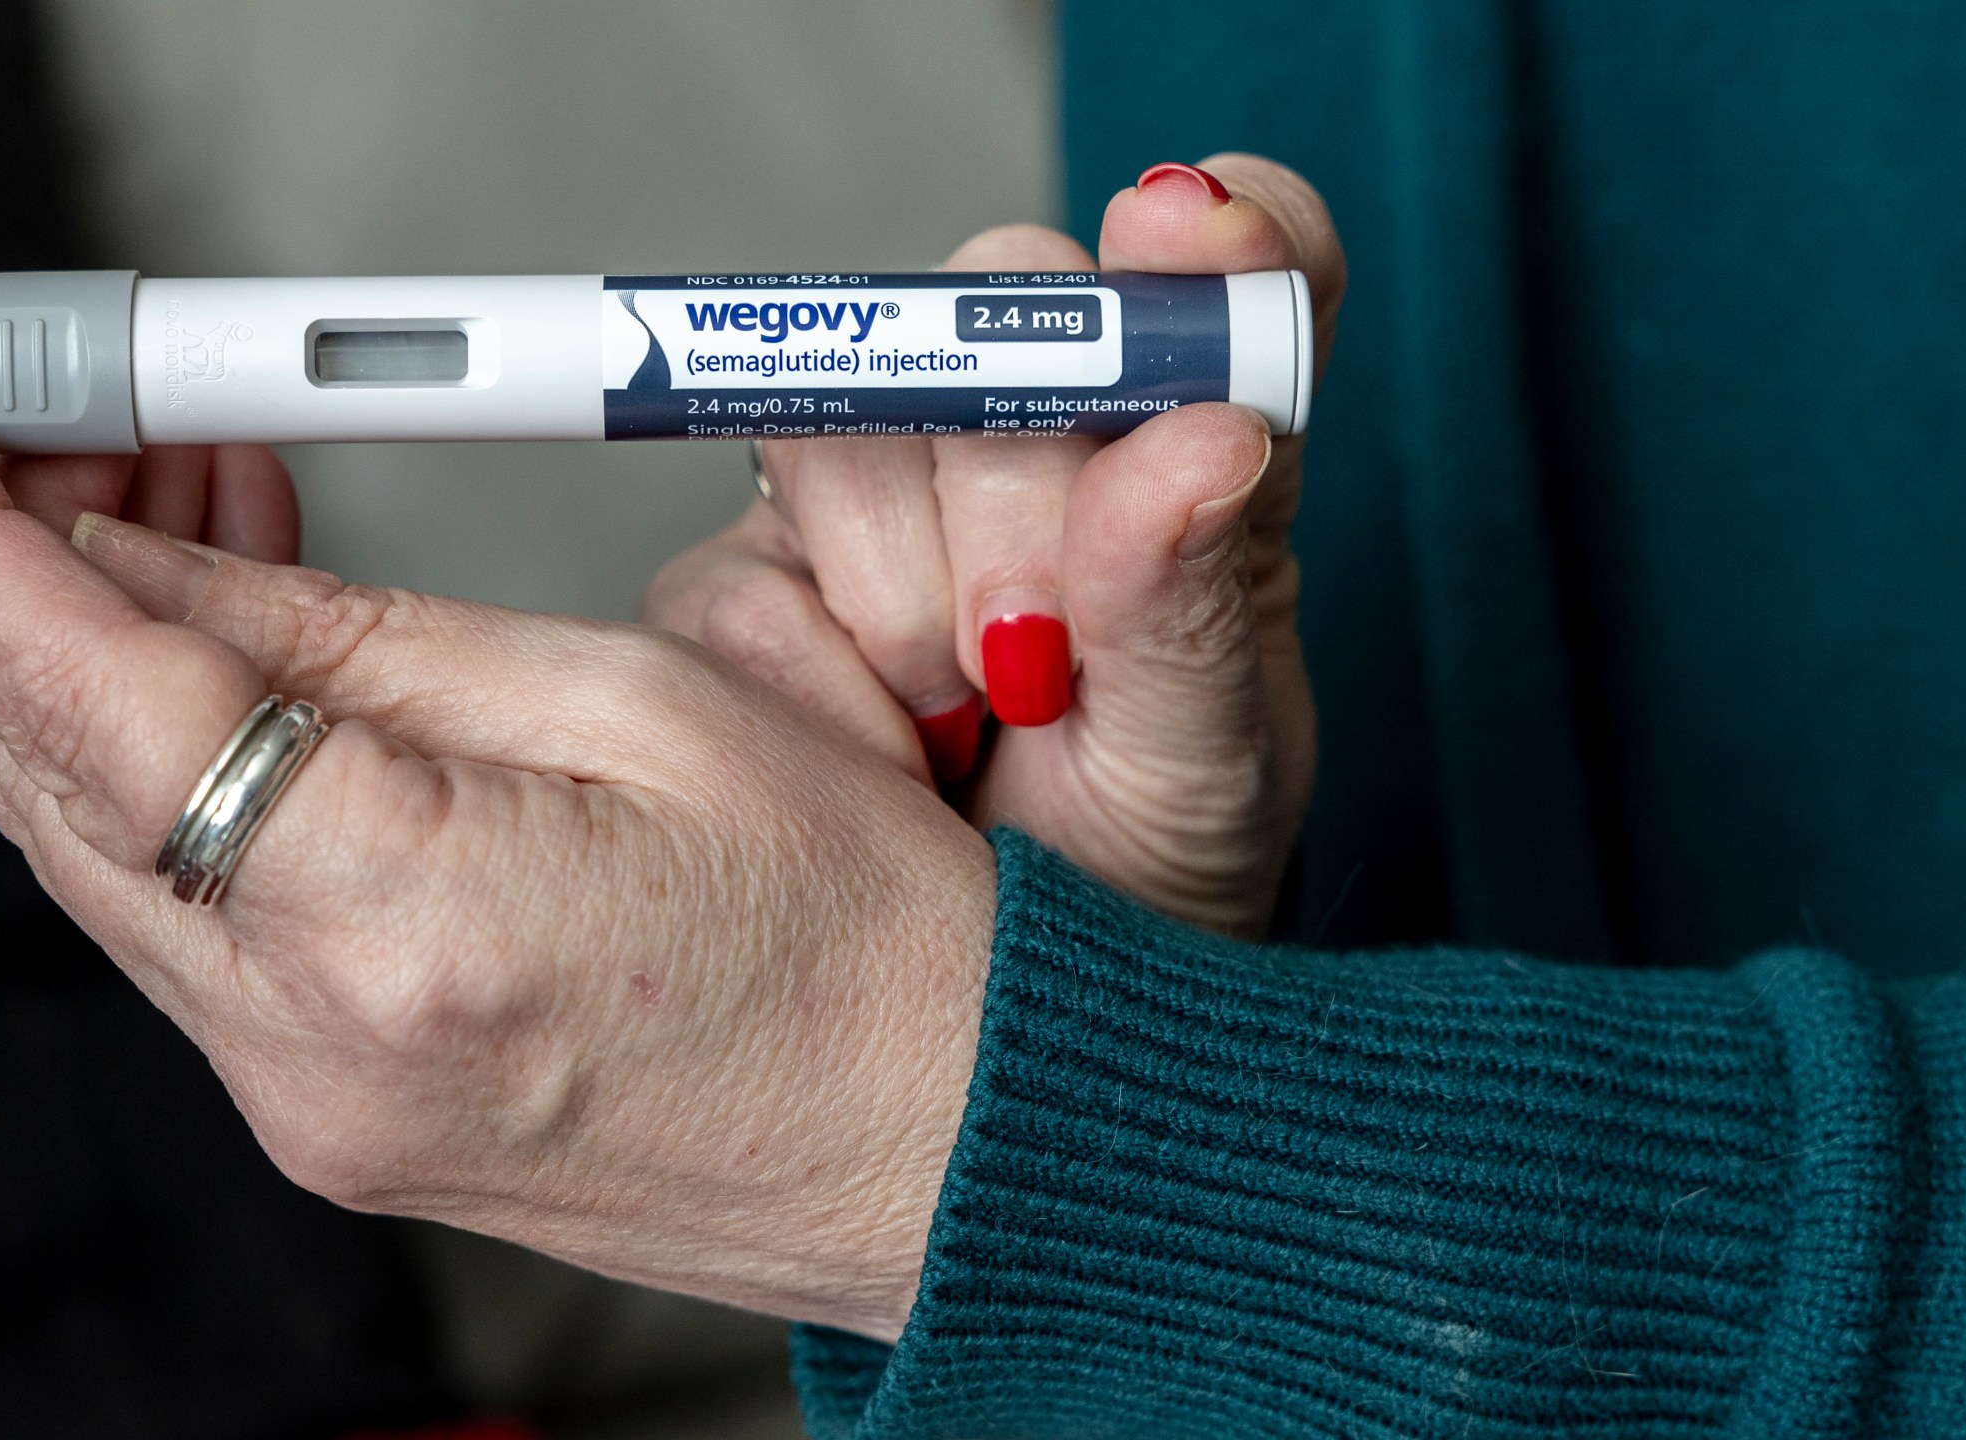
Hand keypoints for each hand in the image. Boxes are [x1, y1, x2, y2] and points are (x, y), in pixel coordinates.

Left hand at [0, 377, 995, 1342]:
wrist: (948, 1147)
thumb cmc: (866, 940)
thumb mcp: (638, 704)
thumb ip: (366, 640)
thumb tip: (164, 564)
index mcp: (406, 926)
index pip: (92, 707)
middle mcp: (315, 1051)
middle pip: (55, 780)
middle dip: (35, 584)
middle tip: (100, 435)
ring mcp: (308, 1108)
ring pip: (103, 852)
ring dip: (109, 678)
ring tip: (208, 523)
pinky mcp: (328, 1121)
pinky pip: (184, 925)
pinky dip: (181, 784)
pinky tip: (257, 681)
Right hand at [644, 156, 1342, 936]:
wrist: (986, 1031)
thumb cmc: (1140, 889)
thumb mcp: (1211, 772)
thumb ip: (1203, 603)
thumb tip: (1204, 436)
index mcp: (1189, 455)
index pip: (1224, 269)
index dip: (1210, 233)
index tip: (1191, 237)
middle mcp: (1034, 445)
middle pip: (993, 316)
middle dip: (1020, 492)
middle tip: (1045, 657)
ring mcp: (878, 505)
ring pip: (846, 430)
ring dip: (908, 604)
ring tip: (969, 725)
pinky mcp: (747, 586)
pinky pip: (741, 576)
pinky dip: (817, 686)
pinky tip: (883, 755)